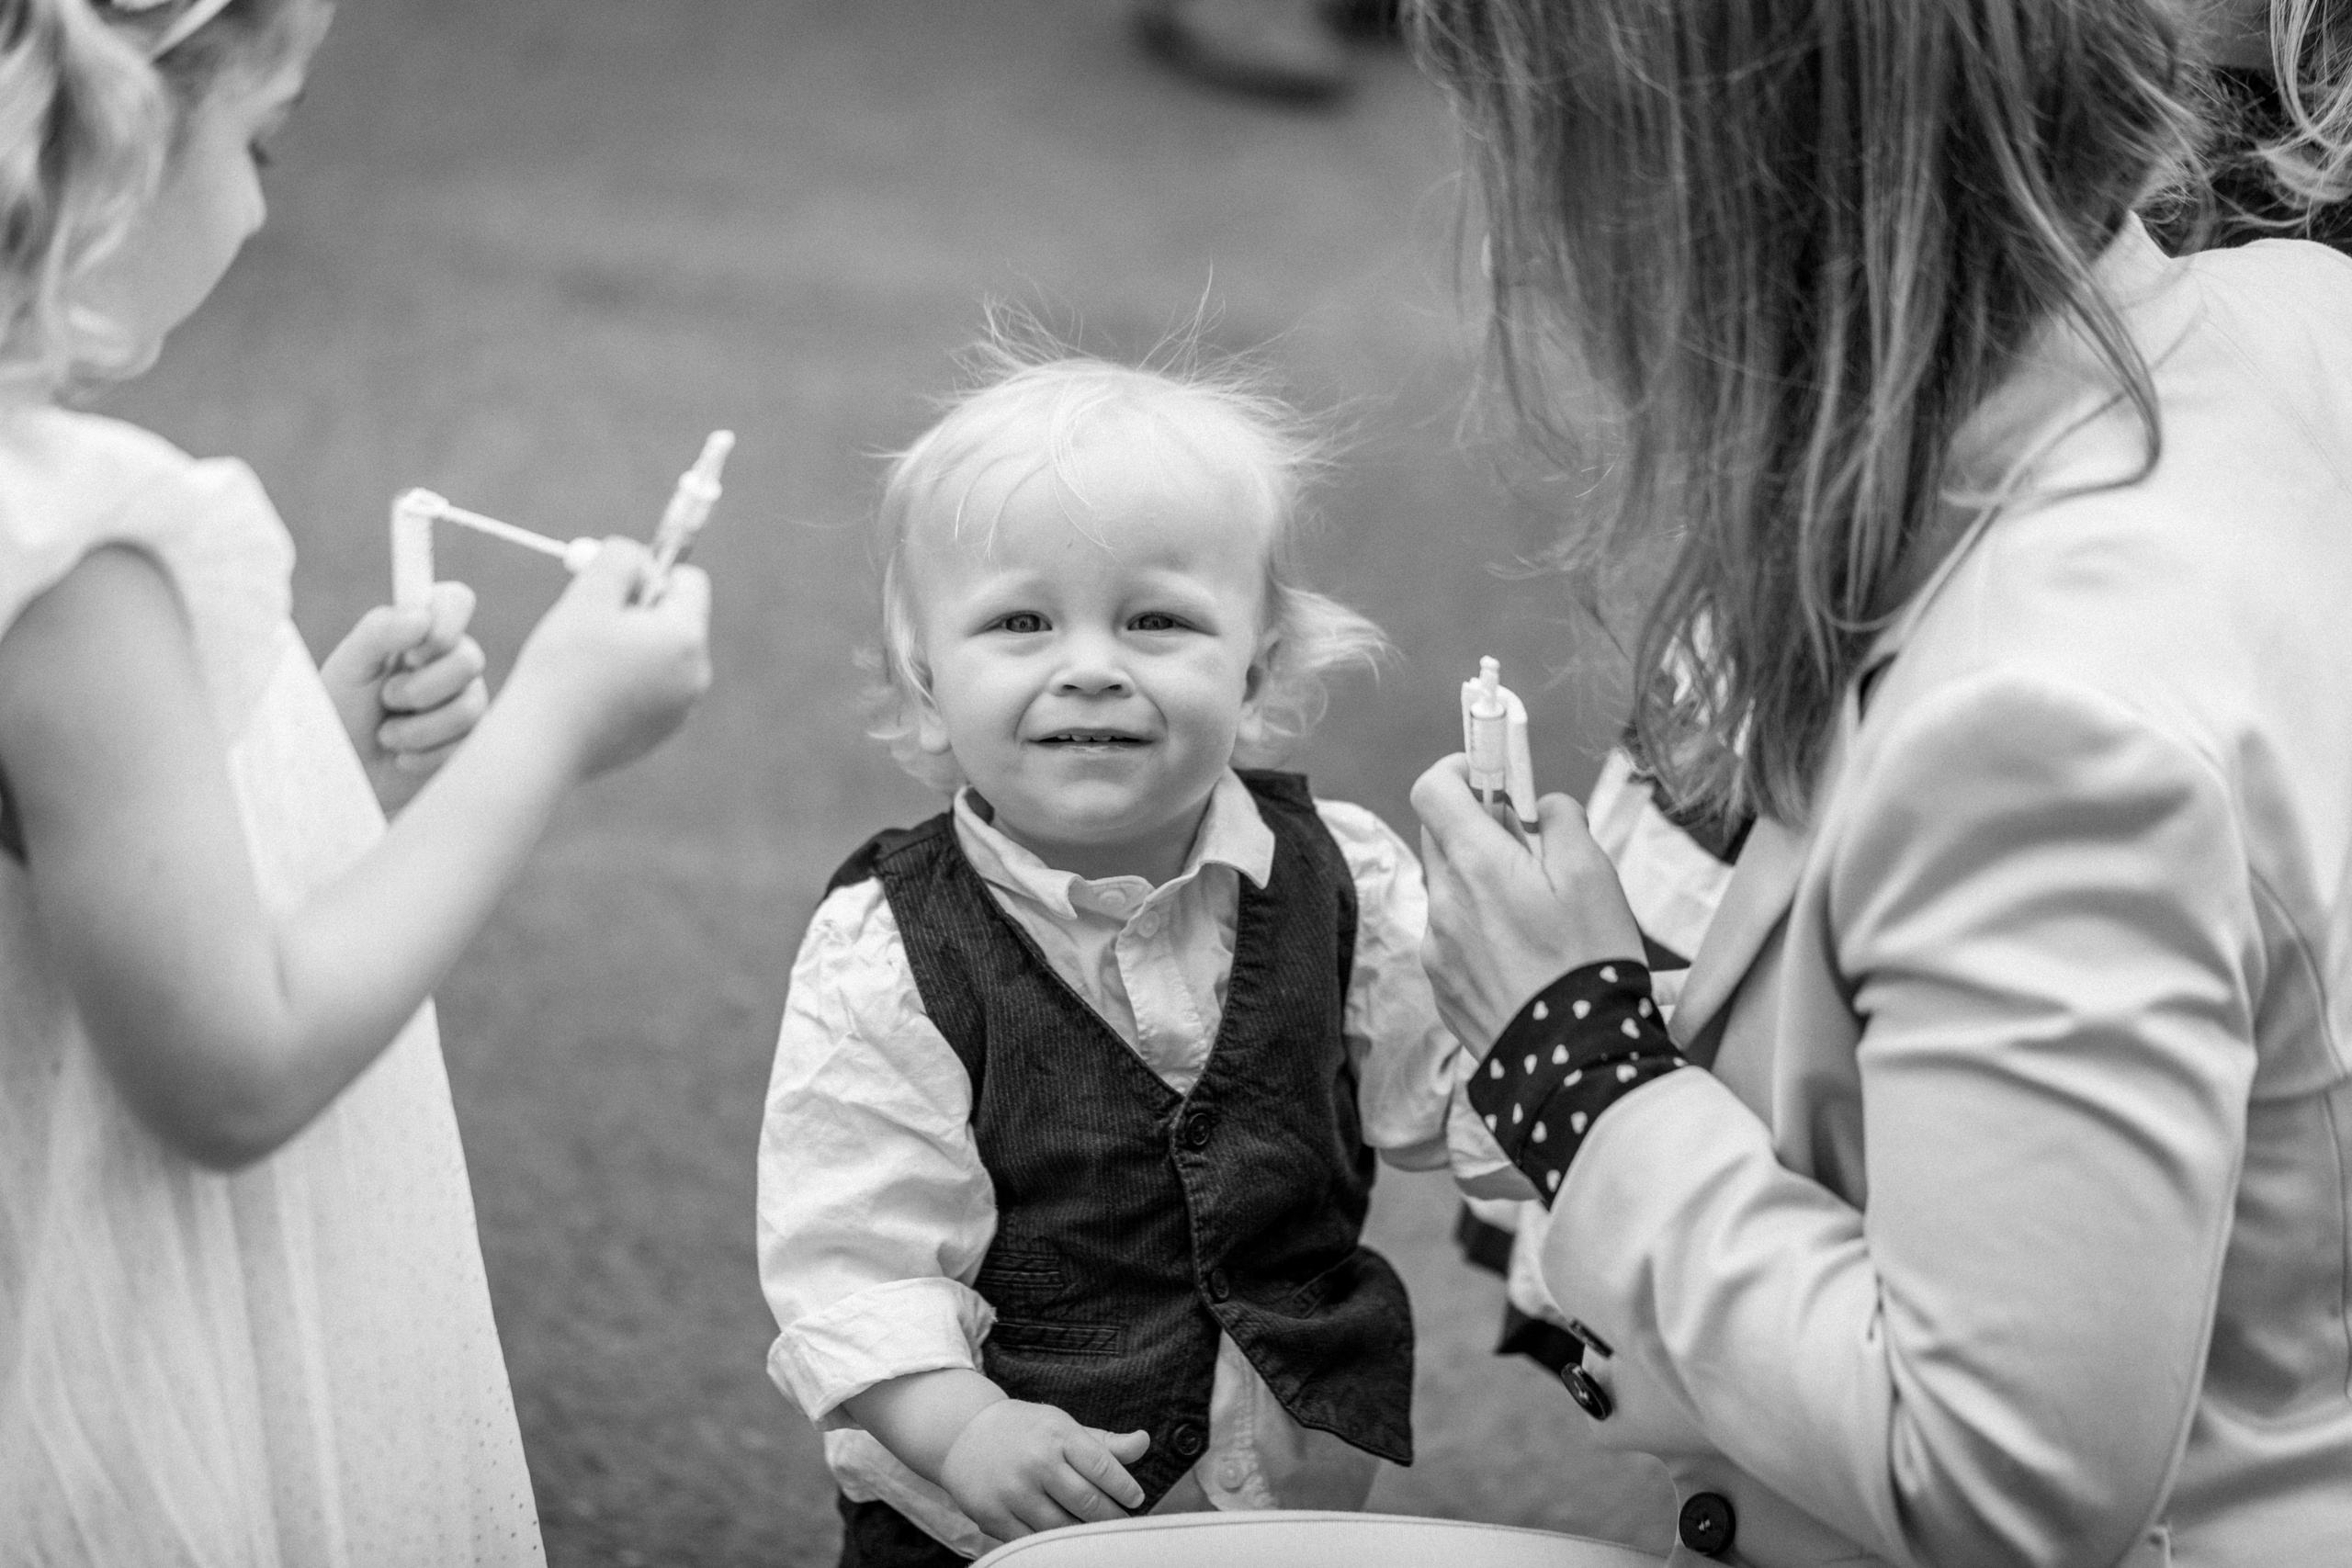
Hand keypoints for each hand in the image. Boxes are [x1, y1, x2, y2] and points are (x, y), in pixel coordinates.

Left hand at [319, 582, 488, 812]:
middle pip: (470, 659)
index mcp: (420, 635)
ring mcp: (465, 703)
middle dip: (420, 688)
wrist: (342, 777)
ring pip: (469, 707)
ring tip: (387, 735)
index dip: (447, 620)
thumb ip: (380, 632)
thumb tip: (422, 616)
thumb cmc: (338, 715)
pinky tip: (404, 758)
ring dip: (417, 728)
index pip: (456, 601)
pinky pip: (467, 743)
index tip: (414, 650)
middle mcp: (450, 664)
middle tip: (387, 699)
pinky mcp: (470, 743)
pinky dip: (425, 754)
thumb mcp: (350, 666)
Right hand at [499, 540, 711, 783]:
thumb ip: (620, 559)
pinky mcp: (660, 733)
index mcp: (687, 638)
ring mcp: (682, 708)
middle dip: (639, 612)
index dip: (649, 573)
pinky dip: (625, 683)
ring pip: (660, 655)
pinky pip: (650, 689)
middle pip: (676, 619)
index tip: (612, 589)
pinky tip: (589, 694)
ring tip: (586, 663)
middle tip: (591, 625)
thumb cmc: (563, 665)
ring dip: (630, 647)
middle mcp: (696, 675)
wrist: (542, 746)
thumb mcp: (589, 595)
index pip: (689, 581)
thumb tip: (639, 556)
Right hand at [937, 1399, 1149, 1541]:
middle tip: (1123, 1524)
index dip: (1125, 1487)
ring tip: (1097, 1533)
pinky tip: (1066, 1540)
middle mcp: (1037, 1461)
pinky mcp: (995, 1515)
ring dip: (1085, 1534)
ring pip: (1063, 1526)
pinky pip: (1034, 1541)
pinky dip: (1054, 1544)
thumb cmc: (1024, 1431)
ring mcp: (1014, 1491)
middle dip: (1112, 1517)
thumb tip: (1144, 1442)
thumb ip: (1104, 1442)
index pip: (1102, 1465)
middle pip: (1087, 1501)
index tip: (1135, 1498)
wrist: (963, 1434)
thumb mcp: (1062, 1426)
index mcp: (1057, 1433)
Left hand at [1411, 753, 1644, 1054]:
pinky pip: (1449, 938)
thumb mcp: (1594, 875)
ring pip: (1448, 890)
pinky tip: (1522, 958)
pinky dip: (1477, 930)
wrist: (1574, 1062)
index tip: (1488, 774)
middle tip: (1527, 847)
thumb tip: (1539, 806)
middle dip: (1476, 828)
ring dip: (1479, 884)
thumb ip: (1560, 821)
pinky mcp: (1441, 986)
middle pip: (1439, 838)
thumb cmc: (1590, 963)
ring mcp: (1434, 948)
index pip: (1430, 790)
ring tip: (1534, 916)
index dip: (1457, 771)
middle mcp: (1442, 903)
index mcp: (1476, 865)